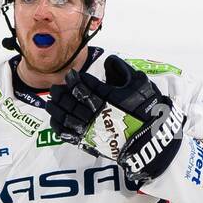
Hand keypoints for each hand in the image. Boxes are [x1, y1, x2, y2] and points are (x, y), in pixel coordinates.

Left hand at [48, 56, 185, 185]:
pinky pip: (68, 133)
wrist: (150, 140)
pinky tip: (54, 119)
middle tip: (56, 87)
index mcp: (108, 97)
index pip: (84, 86)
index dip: (75, 79)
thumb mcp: (140, 84)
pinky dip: (59, 126)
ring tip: (51, 100)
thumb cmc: (147, 110)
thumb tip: (109, 61)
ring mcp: (91, 129)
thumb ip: (123, 71)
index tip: (71, 75)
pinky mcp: (89, 142)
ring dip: (56, 107)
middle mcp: (96, 113)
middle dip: (61, 92)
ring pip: (67, 116)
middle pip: (71, 100)